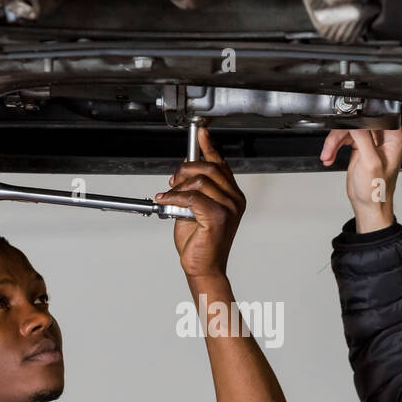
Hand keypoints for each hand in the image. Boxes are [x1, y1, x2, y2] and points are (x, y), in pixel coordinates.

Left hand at [154, 127, 245, 279]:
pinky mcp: (218, 217)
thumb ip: (194, 189)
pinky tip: (166, 202)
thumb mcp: (194, 209)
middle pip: (209, 168)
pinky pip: (191, 197)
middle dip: (185, 170)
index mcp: (233, 196)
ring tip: (168, 196)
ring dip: (178, 186)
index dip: (209, 147)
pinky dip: (174, 197)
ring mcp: (229, 208)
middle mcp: (235, 200)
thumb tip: (186, 169)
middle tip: (172, 180)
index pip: (221, 165)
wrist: (203, 267)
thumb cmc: (200, 242)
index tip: (201, 134)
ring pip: (199, 181)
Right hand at [319, 127, 401, 231]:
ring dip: (334, 142)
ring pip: (348, 129)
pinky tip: (330, 156)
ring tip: (328, 155)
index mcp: (394, 137)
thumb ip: (362, 138)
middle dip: (341, 133)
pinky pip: (343, 139)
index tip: (346, 122)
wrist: (368, 205)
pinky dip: (334, 147)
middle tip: (332, 145)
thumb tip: (354, 121)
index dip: (360, 117)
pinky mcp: (360, 147)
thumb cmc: (377, 190)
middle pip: (358, 121)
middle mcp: (383, 137)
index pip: (375, 116)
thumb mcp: (370, 162)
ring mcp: (371, 141)